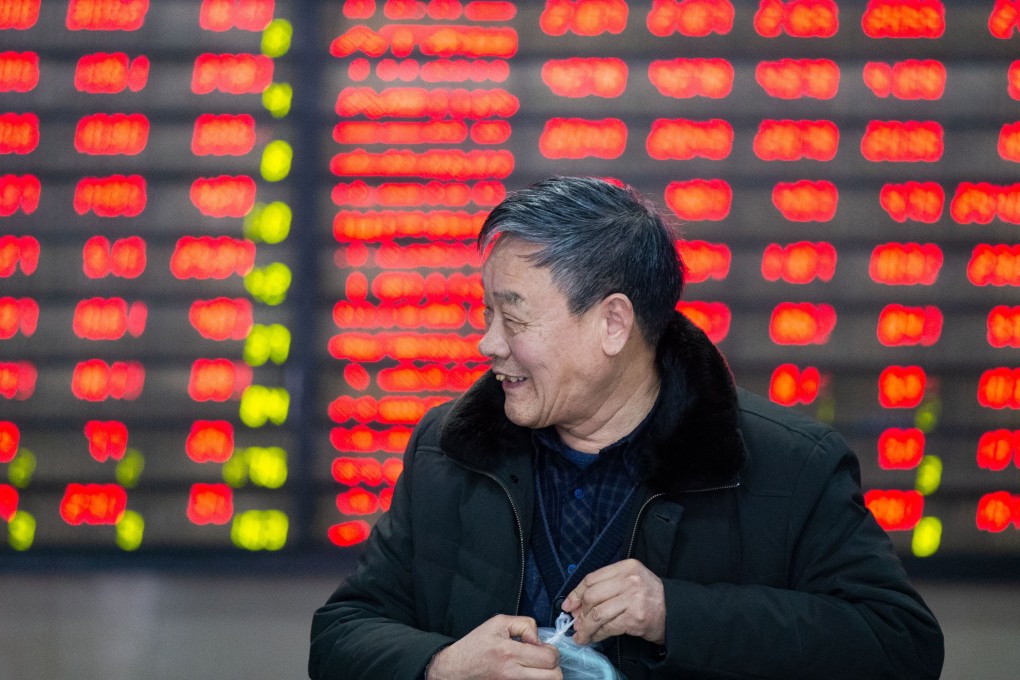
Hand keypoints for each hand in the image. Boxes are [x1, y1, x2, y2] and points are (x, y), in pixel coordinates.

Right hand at [427, 614, 561, 679]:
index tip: (541, 647)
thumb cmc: (475, 645)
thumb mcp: (498, 623)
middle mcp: (512, 674)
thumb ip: (524, 625)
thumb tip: (539, 639)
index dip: (551, 651)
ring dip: (546, 676)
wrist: (455, 669)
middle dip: (553, 666)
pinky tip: (527, 674)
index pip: (549, 658)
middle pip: (553, 677)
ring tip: (535, 667)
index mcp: (509, 653)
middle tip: (542, 659)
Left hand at [561, 558, 665, 645]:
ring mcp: (633, 599)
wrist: (674, 610)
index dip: (576, 593)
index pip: (592, 578)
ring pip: (597, 614)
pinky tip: (594, 637)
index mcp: (625, 567)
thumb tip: (576, 606)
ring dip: (585, 627)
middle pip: (592, 596)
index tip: (568, 605)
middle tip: (576, 623)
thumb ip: (605, 587)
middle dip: (580, 613)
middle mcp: (629, 580)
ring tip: (581, 635)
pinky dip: (597, 634)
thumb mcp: (629, 581)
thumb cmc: (648, 596)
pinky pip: (608, 627)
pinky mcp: (635, 618)